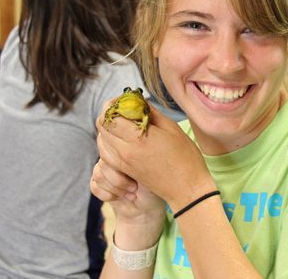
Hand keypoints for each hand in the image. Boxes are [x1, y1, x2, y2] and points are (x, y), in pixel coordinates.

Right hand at [91, 158, 164, 223]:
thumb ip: (136, 162)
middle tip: (134, 189)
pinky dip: (107, 195)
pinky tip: (118, 197)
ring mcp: (105, 168)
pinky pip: (95, 186)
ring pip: (99, 176)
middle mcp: (115, 157)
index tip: (137, 180)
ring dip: (115, 189)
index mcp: (128, 151)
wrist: (144, 208)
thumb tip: (126, 157)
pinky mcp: (98, 182)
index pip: (115, 151)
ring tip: (129, 193)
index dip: (123, 169)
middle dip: (119, 182)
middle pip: (105, 165)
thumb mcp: (148, 174)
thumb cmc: (151, 189)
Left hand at [96, 104, 216, 213]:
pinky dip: (110, 142)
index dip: (114, 103)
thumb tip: (138, 101)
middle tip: (124, 108)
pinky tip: (123, 138)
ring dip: (109, 128)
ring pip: (101, 140)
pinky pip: (106, 153)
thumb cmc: (185, 156)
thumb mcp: (171, 128)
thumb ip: (151, 113)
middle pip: (102, 126)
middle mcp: (125, 150)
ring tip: (124, 122)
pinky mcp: (125, 170)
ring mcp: (123, 162)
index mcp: (137, 138)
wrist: (186, 189)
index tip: (125, 99)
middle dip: (109, 113)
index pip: (110, 115)